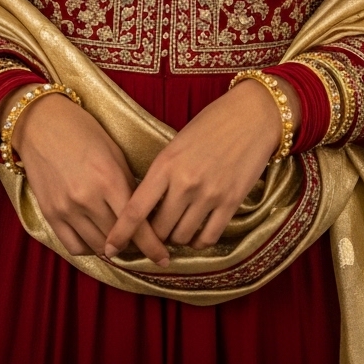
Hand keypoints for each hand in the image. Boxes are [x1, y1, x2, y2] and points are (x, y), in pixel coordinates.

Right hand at [0, 86, 168, 263]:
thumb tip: (143, 213)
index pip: (137, 224)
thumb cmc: (82, 130)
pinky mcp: (50, 214)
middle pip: (119, 238)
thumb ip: (128, 184)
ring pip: (98, 246)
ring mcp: (67, 209)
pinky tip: (96, 238)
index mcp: (109, 179)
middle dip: (134, 244)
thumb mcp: (114, 152)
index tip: (163, 257)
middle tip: (143, 243)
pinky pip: (74, 246)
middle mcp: (88, 198)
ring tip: (120, 241)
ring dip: (112, 248)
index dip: (152, 245)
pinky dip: (89, 248)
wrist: (40, 122)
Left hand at [105, 77, 300, 258]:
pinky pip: (208, 238)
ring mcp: (209, 194)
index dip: (120, 234)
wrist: (253, 115)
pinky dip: (199, 241)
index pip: (135, 209)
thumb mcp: (177, 142)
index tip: (110, 248)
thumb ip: (163, 173)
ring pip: (182, 237)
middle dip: (154, 235)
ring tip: (178, 227)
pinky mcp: (231, 203)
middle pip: (158, 229)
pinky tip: (197, 232)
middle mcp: (185, 183)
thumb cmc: (211, 124)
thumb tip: (149, 205)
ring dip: (176, 237)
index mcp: (166, 164)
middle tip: (155, 231)